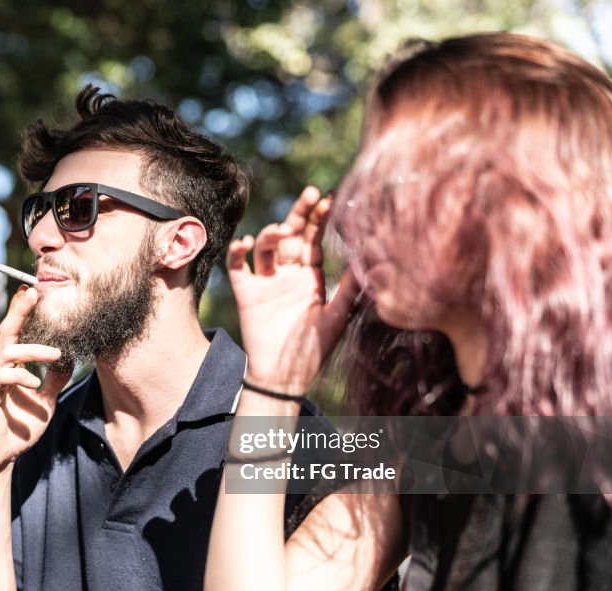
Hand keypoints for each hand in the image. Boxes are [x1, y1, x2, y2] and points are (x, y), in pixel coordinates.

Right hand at [0, 286, 71, 472]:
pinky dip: (20, 377)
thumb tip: (71, 359)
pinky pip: (1, 379)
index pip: (16, 334)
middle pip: (7, 333)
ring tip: (55, 355)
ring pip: (7, 353)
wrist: (0, 457)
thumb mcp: (45, 401)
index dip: (22, 312)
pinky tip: (35, 384)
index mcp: (10, 367)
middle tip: (33, 293)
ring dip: (33, 351)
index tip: (33, 291)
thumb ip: (55, 380)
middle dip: (19, 312)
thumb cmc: (19, 428)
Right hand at [227, 186, 358, 394]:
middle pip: (292, 234)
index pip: (315, 239)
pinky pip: (238, 267)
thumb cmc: (314, 349)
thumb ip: (351, 286)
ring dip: (272, 235)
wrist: (285, 376)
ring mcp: (266, 281)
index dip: (321, 219)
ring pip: (266, 247)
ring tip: (282, 231)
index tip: (331, 198)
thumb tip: (372, 254)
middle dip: (300, 213)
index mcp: (311, 276)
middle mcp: (288, 274)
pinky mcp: (246, 293)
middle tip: (311, 193)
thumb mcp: (339, 314)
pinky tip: (247, 244)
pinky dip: (239, 253)